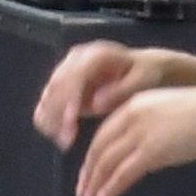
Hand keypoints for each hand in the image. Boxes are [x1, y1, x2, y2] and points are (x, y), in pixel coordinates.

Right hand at [31, 38, 195, 151]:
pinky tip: (56, 133)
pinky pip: (48, 100)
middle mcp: (76, 58)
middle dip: (57, 113)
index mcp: (96, 54)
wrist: (144, 68)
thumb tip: (96, 103)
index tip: (70, 120)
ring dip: (51, 118)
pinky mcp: (63, 82)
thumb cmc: (146, 74)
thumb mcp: (143, 80)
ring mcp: (67, 69)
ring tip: (63, 140)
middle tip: (66, 139)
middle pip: (56, 85)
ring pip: (49, 94)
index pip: (74, 75)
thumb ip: (121, 90)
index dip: (69, 98)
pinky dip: (48, 117)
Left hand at [75, 83, 195, 195]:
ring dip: (95, 184)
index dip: (94, 156)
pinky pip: (124, 172)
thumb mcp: (166, 111)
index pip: (104, 133)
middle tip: (82, 191)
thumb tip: (136, 150)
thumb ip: (146, 126)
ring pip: (108, 162)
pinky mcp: (153, 151)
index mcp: (132, 105)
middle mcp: (130, 118)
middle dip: (89, 172)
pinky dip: (111, 187)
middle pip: (100, 148)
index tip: (88, 172)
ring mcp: (140, 134)